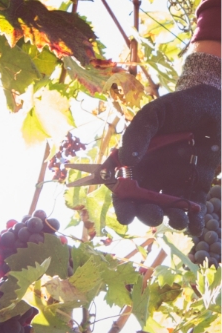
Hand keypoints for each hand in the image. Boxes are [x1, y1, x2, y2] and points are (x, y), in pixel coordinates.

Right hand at [107, 76, 220, 225]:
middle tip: (154, 215)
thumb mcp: (153, 115)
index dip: (121, 202)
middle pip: (144, 201)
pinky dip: (194, 220)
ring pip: (169, 207)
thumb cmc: (177, 107)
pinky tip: (194, 226)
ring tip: (177, 220)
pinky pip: (194, 206)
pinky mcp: (198, 185)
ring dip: (171, 218)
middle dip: (146, 213)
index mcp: (135, 159)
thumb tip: (125, 160)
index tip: (125, 215)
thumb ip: (138, 135)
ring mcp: (175, 180)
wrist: (211, 106)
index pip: (122, 184)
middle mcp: (152, 173)